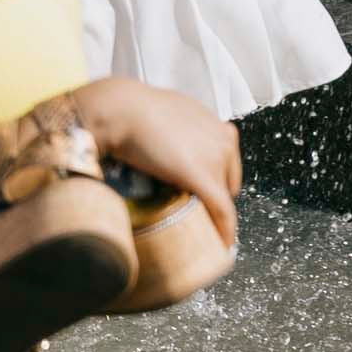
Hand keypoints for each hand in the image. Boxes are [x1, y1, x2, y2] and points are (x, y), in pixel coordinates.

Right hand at [74, 79, 240, 247]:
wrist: (122, 111)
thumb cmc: (138, 108)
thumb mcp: (173, 110)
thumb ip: (187, 127)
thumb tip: (176, 140)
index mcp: (219, 127)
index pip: (228, 164)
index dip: (215, 181)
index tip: (204, 192)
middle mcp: (224, 142)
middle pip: (227, 182)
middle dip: (212, 193)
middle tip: (187, 201)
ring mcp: (217, 161)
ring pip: (221, 199)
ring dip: (211, 211)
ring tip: (190, 221)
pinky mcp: (205, 180)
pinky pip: (222, 213)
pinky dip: (224, 231)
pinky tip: (220, 243)